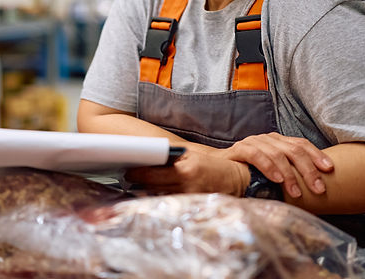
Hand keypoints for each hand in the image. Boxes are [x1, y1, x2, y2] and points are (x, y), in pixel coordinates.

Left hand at [124, 149, 248, 195]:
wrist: (235, 180)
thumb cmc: (212, 166)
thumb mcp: (192, 156)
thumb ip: (172, 158)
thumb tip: (150, 160)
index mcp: (185, 171)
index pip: (153, 174)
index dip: (138, 174)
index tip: (129, 171)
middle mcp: (186, 187)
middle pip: (153, 188)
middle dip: (139, 183)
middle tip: (129, 178)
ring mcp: (188, 200)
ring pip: (159, 198)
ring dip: (147, 192)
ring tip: (137, 186)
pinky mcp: (192, 208)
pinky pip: (170, 204)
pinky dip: (160, 199)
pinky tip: (154, 195)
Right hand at [220, 133, 333, 198]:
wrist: (217, 169)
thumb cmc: (249, 174)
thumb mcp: (273, 173)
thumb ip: (289, 174)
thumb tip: (315, 188)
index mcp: (279, 141)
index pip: (302, 144)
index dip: (317, 155)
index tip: (330, 170)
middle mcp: (268, 138)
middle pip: (293, 149)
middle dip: (308, 169)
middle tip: (319, 188)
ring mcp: (254, 141)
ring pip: (277, 153)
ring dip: (290, 174)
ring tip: (297, 192)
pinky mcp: (239, 149)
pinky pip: (256, 155)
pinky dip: (269, 167)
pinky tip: (277, 179)